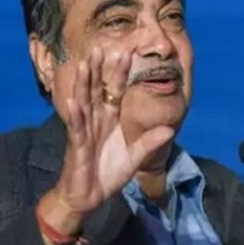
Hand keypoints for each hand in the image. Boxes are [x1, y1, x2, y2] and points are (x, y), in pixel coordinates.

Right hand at [39, 47, 173, 235]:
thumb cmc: (107, 174)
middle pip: (96, 90)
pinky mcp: (76, 145)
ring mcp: (84, 131)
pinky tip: (73, 101)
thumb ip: (149, 144)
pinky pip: (75, 127)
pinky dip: (74, 114)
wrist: (88, 197)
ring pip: (83, 102)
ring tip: (85, 63)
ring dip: (83, 83)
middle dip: (98, 70)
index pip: (114, 92)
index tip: (126, 52)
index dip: (119, 73)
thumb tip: (170, 129)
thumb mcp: (134, 159)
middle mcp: (95, 120)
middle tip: (101, 47)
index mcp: (109, 120)